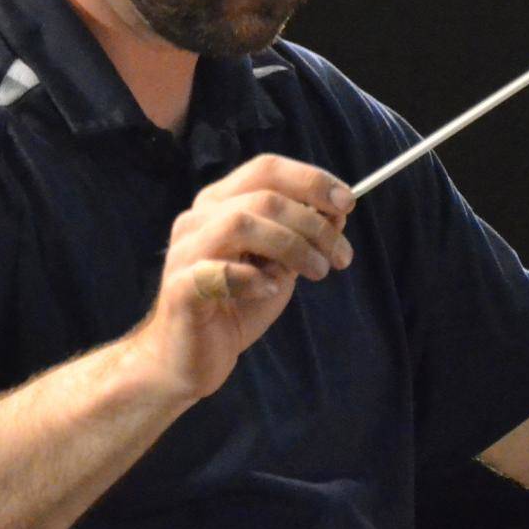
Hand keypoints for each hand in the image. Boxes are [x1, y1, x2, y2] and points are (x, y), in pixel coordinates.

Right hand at [130, 153, 354, 400]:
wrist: (190, 358)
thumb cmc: (237, 305)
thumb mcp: (281, 265)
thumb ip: (303, 236)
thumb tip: (338, 209)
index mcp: (220, 203)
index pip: (266, 170)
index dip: (310, 181)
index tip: (347, 202)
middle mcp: (198, 218)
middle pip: (263, 197)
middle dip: (313, 224)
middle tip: (340, 256)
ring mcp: (185, 251)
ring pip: (241, 223)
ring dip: (292, 246)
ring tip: (317, 272)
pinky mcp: (180, 288)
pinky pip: (218, 271)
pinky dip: (253, 278)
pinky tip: (268, 290)